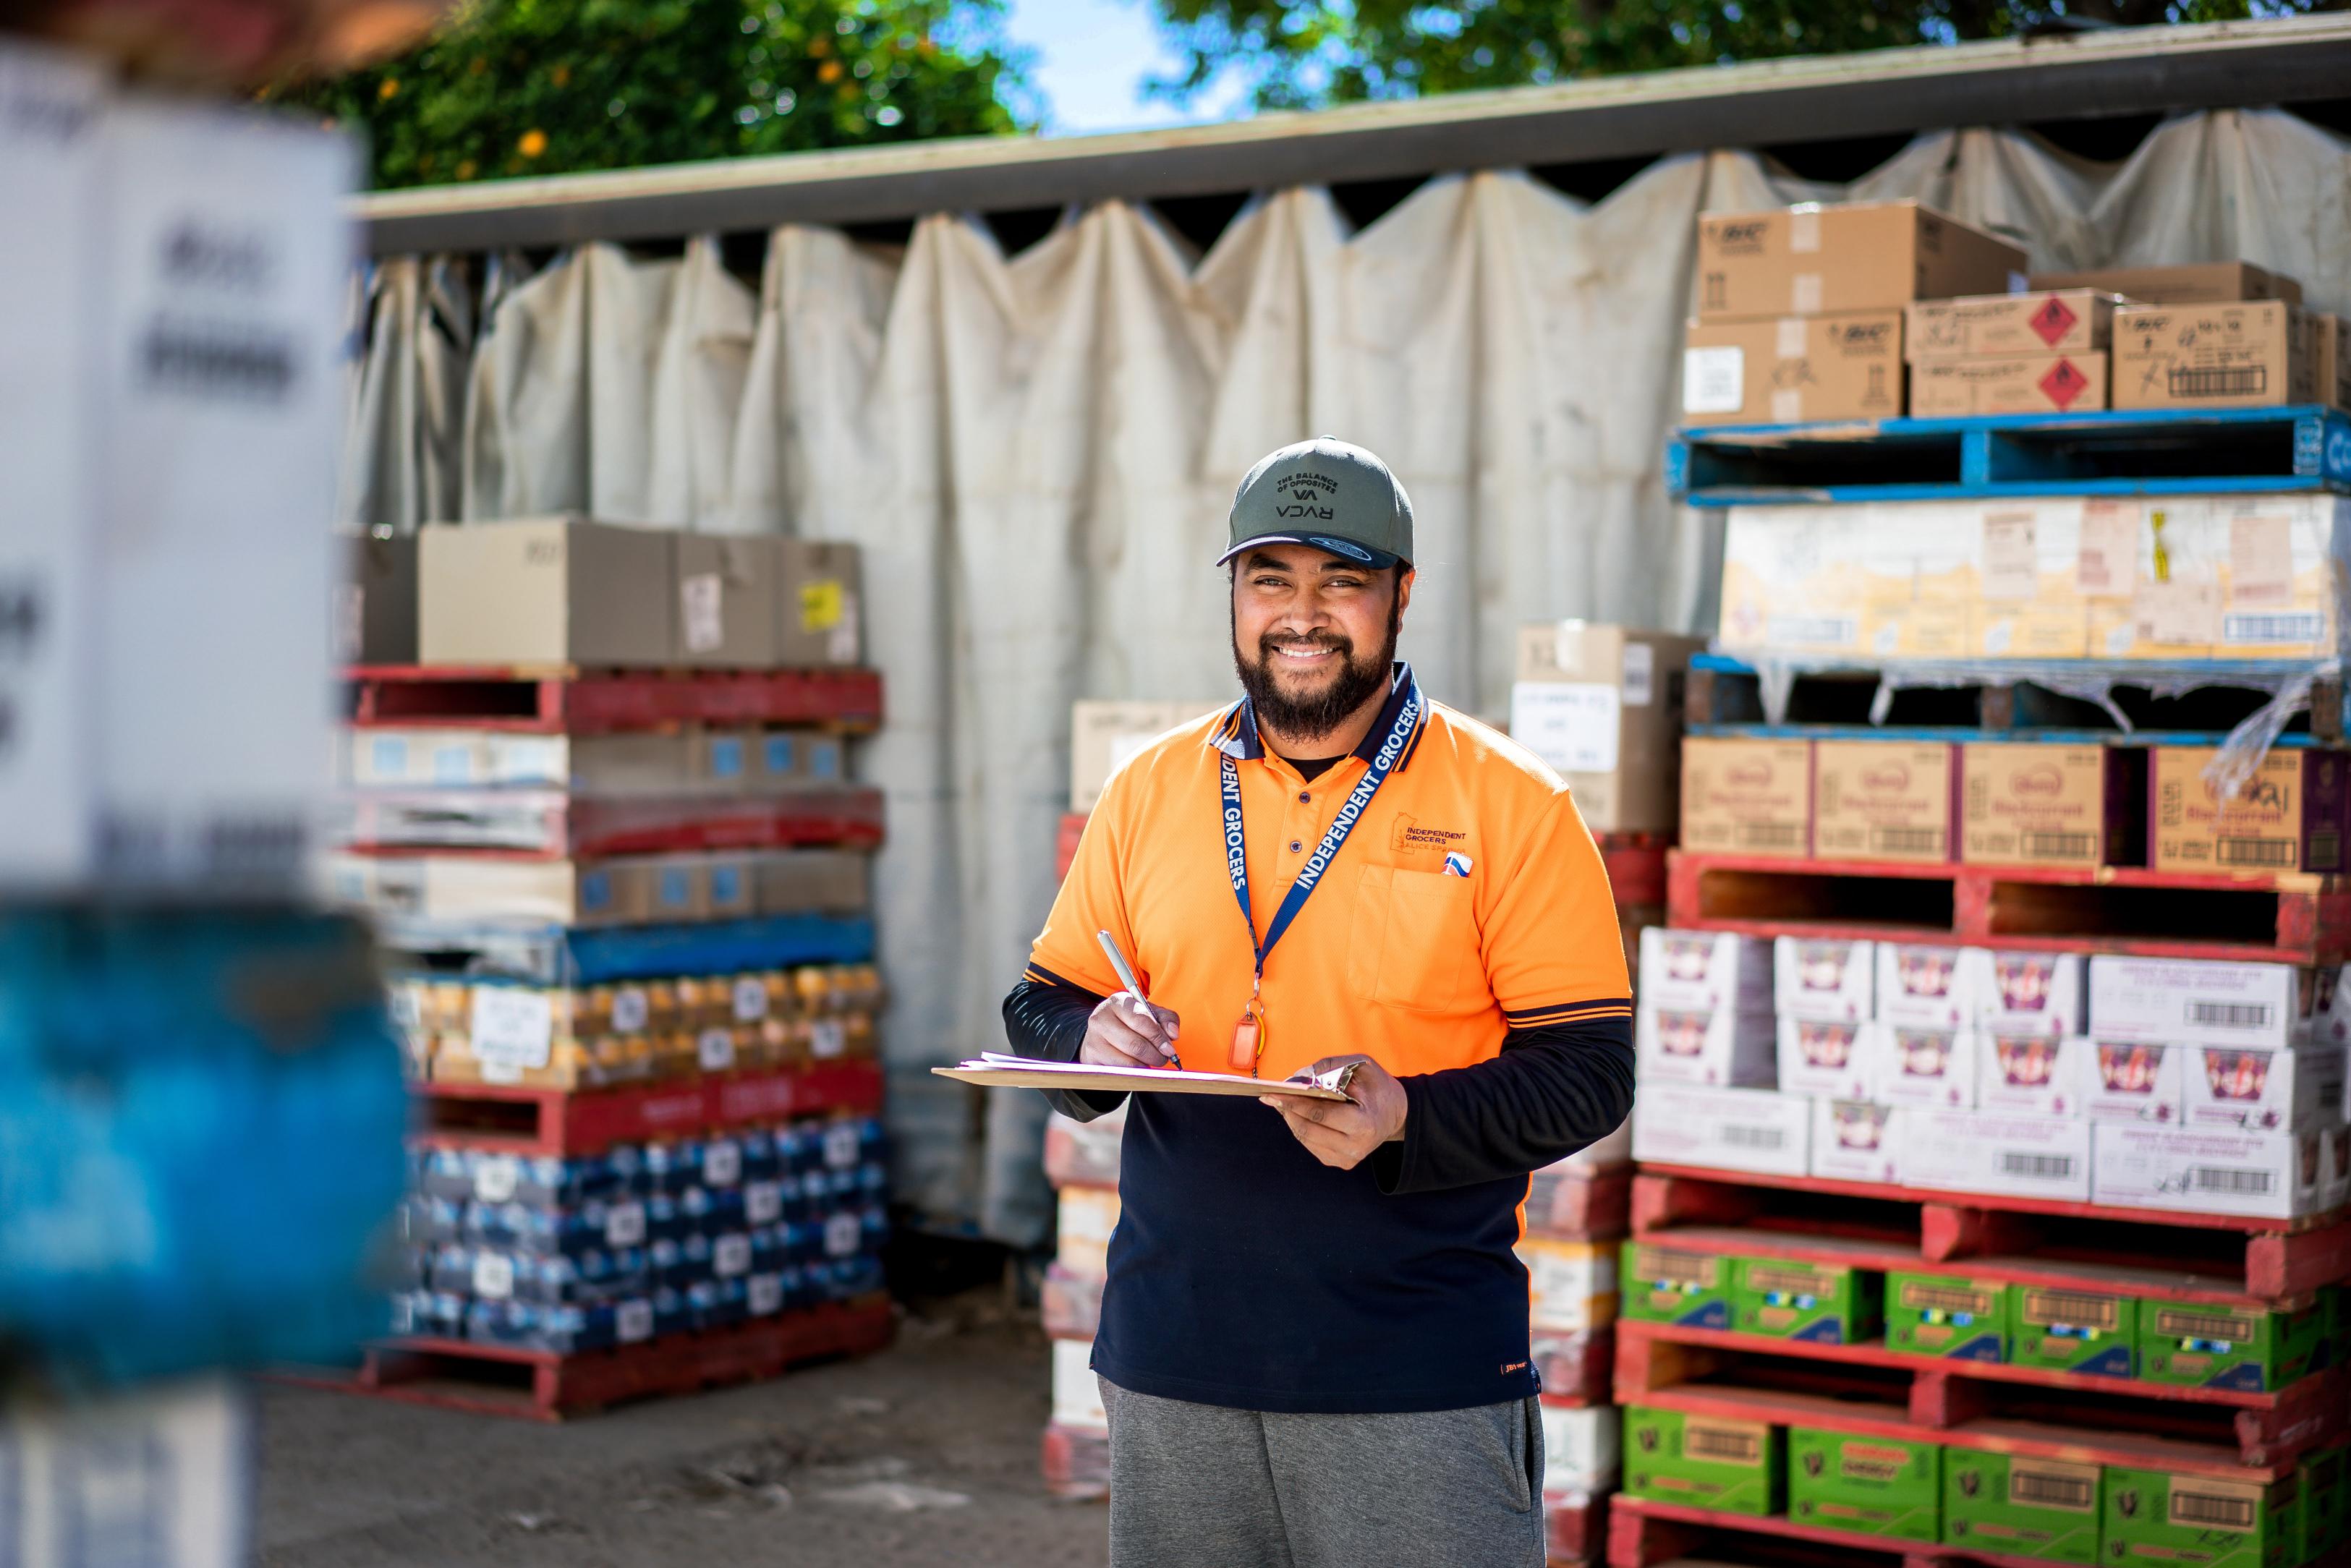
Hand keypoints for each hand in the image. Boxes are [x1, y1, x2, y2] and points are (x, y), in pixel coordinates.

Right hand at [1080, 992, 1180, 1068]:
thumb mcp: (1149, 1013)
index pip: (1142, 1021)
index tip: (1170, 1049)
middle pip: (1136, 1044)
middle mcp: (1101, 1018)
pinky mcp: (1091, 1056)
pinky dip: (1134, 1071)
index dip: (1159, 1038)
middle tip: (1164, 1058)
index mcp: (1118, 1002)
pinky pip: (1119, 1070)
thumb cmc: (1129, 1021)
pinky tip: (1138, 1065)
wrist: (1102, 1032)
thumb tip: (1173, 1033)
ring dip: (1146, 1065)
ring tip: (1151, 1061)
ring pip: (1128, 1061)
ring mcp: (1094, 1038)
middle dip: (1155, 1055)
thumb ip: (1166, 1019)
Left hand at [1261, 1054, 1407, 1169]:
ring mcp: (1347, 1159)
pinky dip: (1300, 1127)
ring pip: (1306, 1138)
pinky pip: (1311, 1144)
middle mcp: (1356, 1147)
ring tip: (1281, 1101)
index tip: (1273, 1093)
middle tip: (1271, 1096)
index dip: (1294, 1103)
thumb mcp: (1362, 1065)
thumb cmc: (1378, 1087)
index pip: (1320, 1115)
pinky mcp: (1341, 1162)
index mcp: (1364, 1124)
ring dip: (1291, 1118)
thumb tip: (1298, 1076)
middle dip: (1287, 1111)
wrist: (1397, 1113)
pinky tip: (1296, 1113)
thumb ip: (1330, 1067)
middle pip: (1308, 1130)